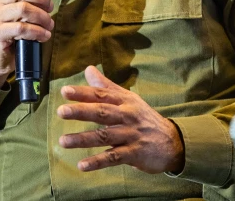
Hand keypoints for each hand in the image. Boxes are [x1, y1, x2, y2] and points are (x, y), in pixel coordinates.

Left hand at [58, 66, 183, 173]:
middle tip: (62, 111)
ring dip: (83, 139)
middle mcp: (127, 116)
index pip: (101, 94)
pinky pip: (113, 158)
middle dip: (82, 111)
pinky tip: (82, 165)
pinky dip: (97, 162)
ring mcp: (131, 135)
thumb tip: (88, 69)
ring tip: (63, 141)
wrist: (172, 141)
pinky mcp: (134, 154)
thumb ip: (106, 86)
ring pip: (104, 136)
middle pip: (102, 112)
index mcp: (124, 101)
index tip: (65, 91)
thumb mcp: (128, 99)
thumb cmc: (144, 118)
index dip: (83, 93)